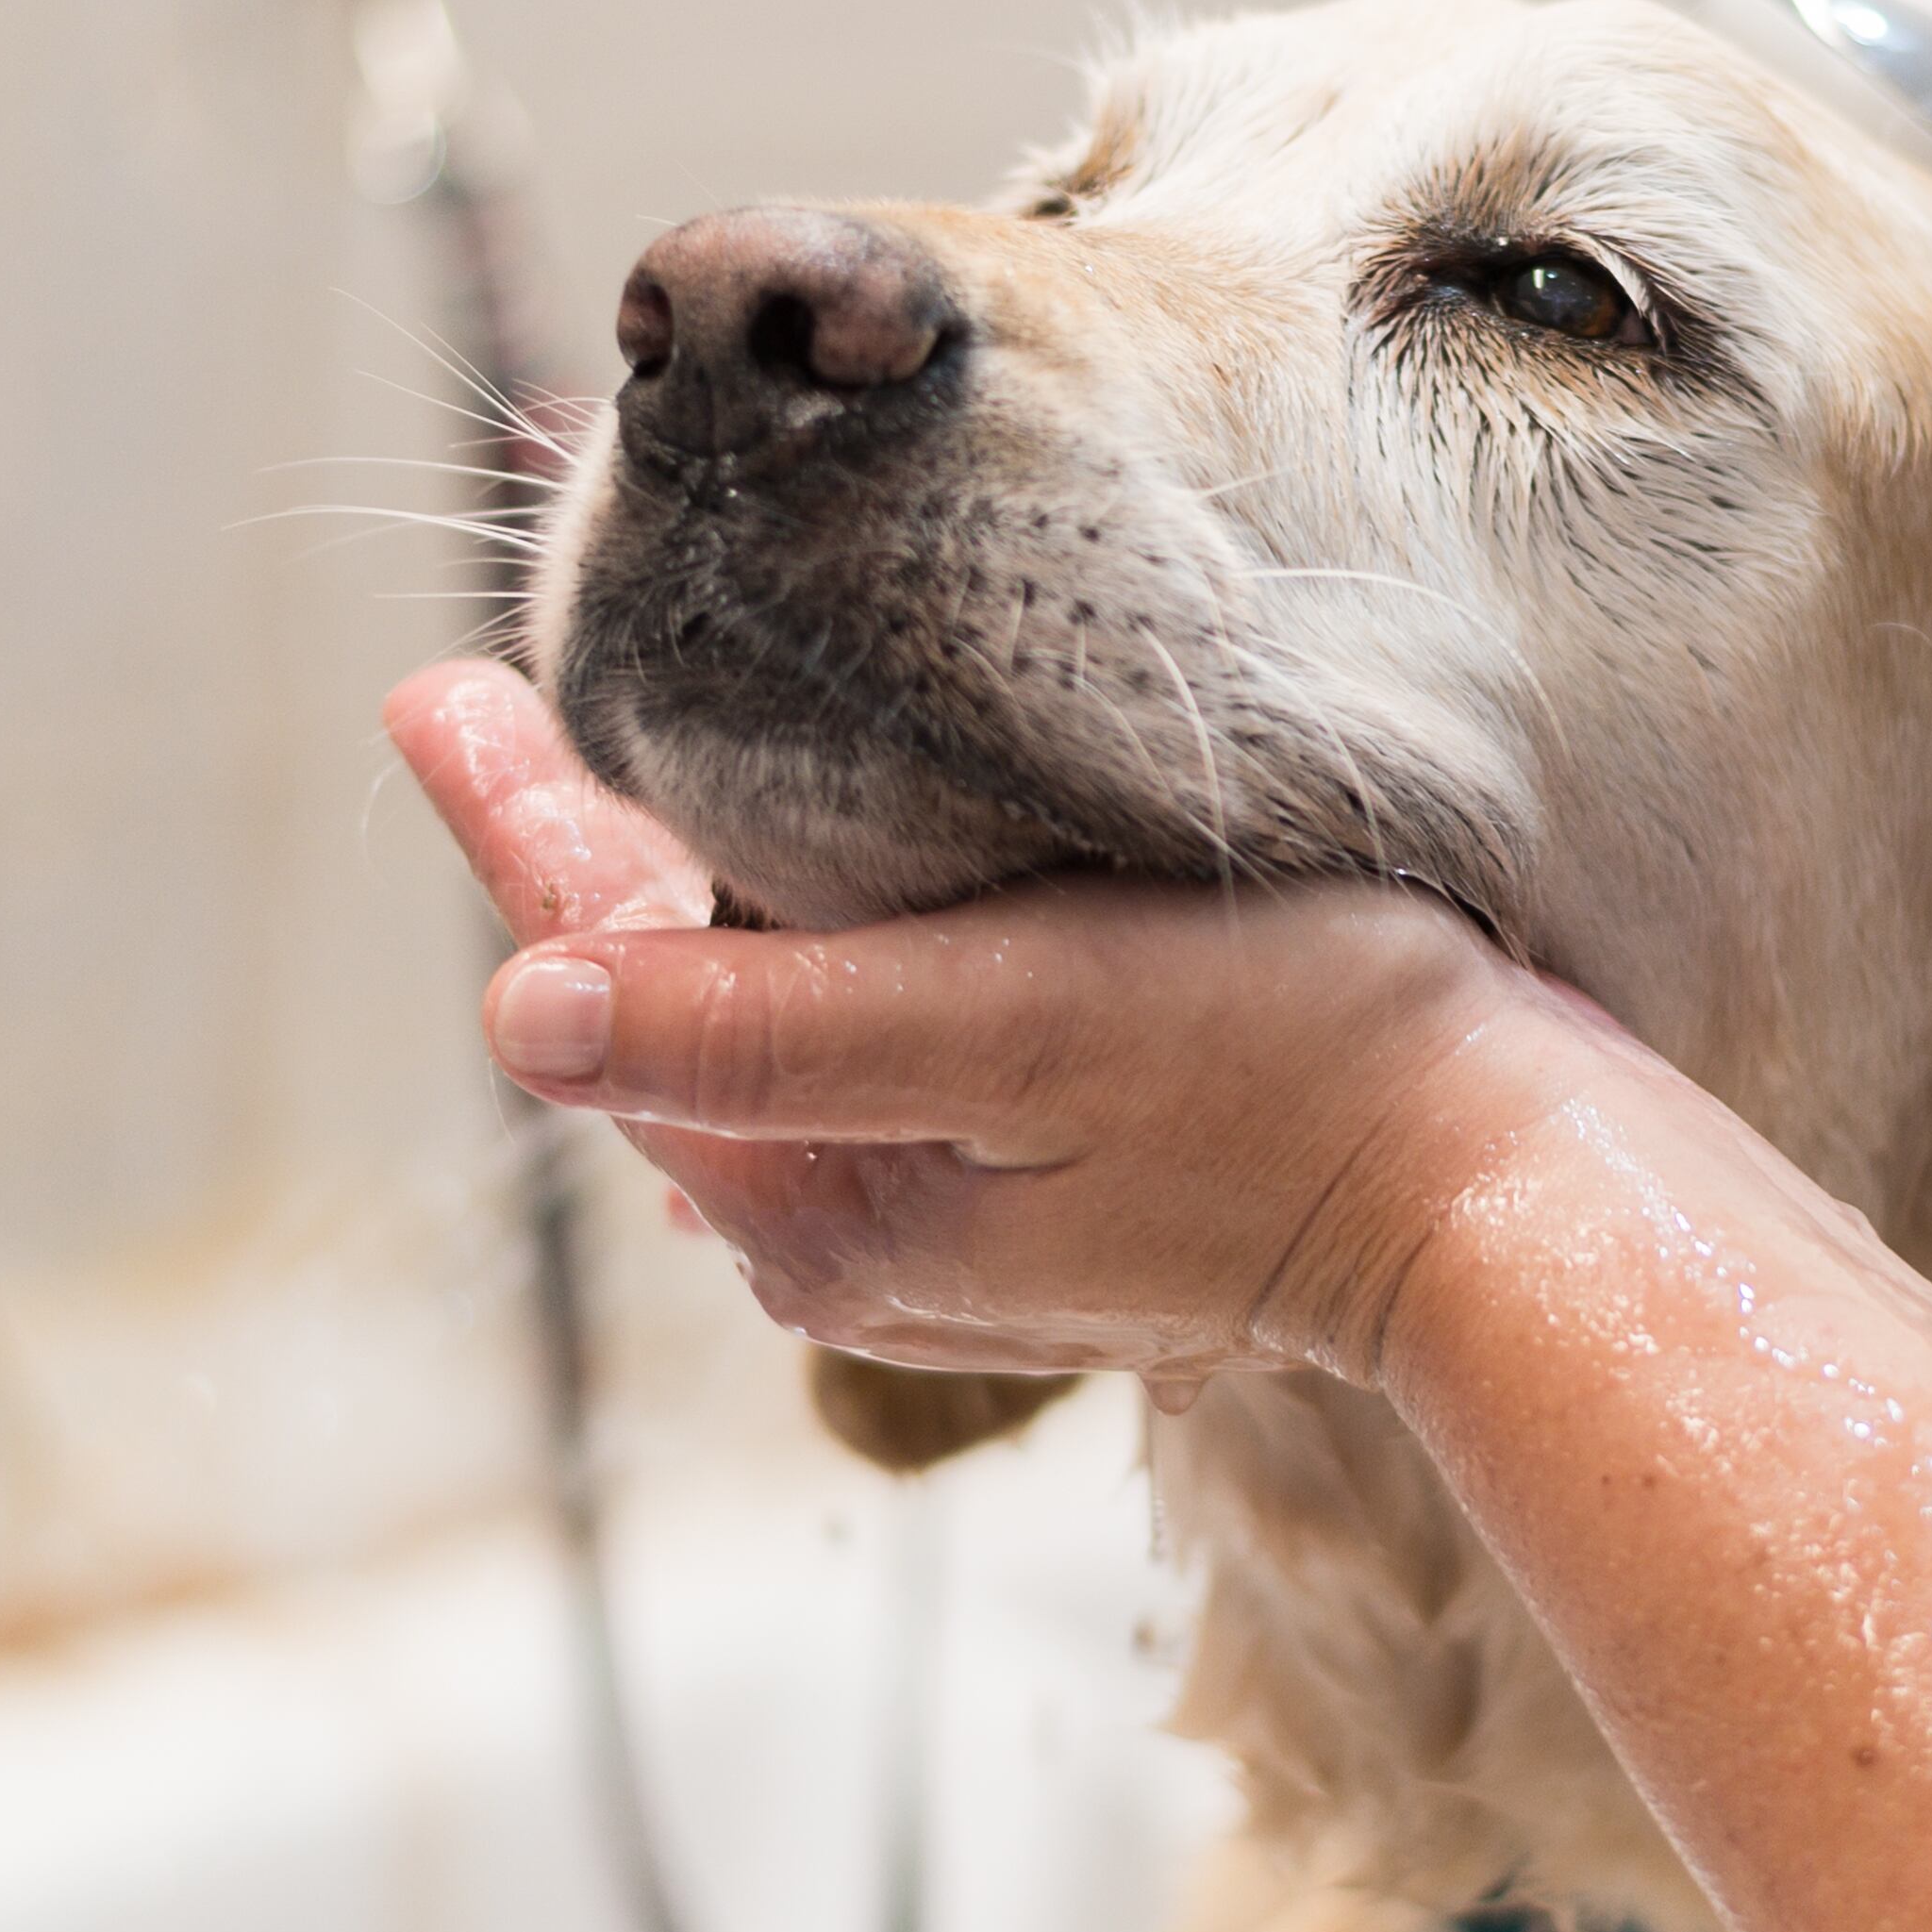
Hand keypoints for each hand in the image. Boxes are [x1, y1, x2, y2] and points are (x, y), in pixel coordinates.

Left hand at [385, 664, 1584, 1394]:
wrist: (1506, 1201)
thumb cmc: (1288, 1068)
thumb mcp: (1011, 1022)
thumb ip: (761, 1026)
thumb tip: (517, 1015)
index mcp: (819, 1205)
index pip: (602, 978)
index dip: (515, 820)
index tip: (426, 688)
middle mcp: (858, 1243)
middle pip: (668, 1011)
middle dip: (582, 852)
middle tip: (495, 699)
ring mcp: (949, 1232)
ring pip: (764, 1038)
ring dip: (690, 903)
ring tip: (621, 775)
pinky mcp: (1042, 1201)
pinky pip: (870, 1062)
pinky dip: (811, 956)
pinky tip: (802, 898)